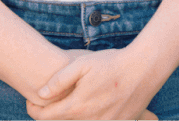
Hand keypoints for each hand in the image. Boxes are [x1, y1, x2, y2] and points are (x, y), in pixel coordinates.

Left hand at [26, 46, 165, 119]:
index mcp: (76, 106)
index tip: (33, 100)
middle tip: (56, 98)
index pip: (44, 117)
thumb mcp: (82, 64)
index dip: (33, 109)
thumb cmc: (113, 63)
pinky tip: (97, 104)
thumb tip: (41, 94)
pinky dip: (93, 117)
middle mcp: (89, 120)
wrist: (145, 67)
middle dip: (54, 112)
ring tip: (78, 99)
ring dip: (74, 116)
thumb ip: (58, 80)